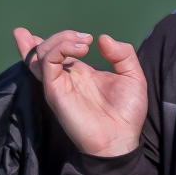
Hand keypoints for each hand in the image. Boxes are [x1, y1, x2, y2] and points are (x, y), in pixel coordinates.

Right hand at [13, 28, 147, 156]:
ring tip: (85, 43)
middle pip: (44, 50)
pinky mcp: (54, 90)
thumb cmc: (127, 113)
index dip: (56, 40)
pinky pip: (47, 62)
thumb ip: (122, 54)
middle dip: (56, 36)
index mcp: (81, 73)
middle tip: (85, 38)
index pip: (59, 53)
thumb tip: (102, 38)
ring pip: (42, 52)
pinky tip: (82, 50)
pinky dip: (60, 48)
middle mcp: (66, 77)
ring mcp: (58, 83)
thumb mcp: (133, 76)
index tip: (86, 37)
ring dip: (60, 39)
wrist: (120, 138)